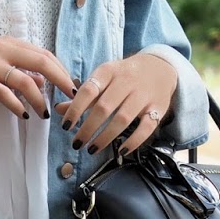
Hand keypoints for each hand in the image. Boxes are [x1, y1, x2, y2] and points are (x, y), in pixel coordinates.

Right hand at [0, 37, 74, 119]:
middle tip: (73, 97)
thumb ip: (14, 63)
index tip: (71, 84)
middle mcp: (1, 49)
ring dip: (40, 99)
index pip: (43, 53)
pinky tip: (22, 114)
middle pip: (42, 62)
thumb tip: (39, 79)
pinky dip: (17, 105)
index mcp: (6, 42)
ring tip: (45, 113)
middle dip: (61, 80)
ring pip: (26, 80)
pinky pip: (4, 94)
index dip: (61, 68)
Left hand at [57, 52, 176, 155]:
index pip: (88, 90)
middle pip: (104, 107)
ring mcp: (144, 94)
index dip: (75, 109)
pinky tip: (120, 150)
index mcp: (109, 71)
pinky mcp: (159, 108)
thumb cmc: (124, 76)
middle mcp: (126, 81)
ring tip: (92, 149)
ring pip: (123, 119)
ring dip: (105, 137)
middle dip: (88, 128)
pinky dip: (133, 141)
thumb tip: (59, 110)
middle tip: (77, 143)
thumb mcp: (103, 78)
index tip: (66, 125)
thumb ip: (83, 96)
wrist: (160, 68)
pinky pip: (146, 127)